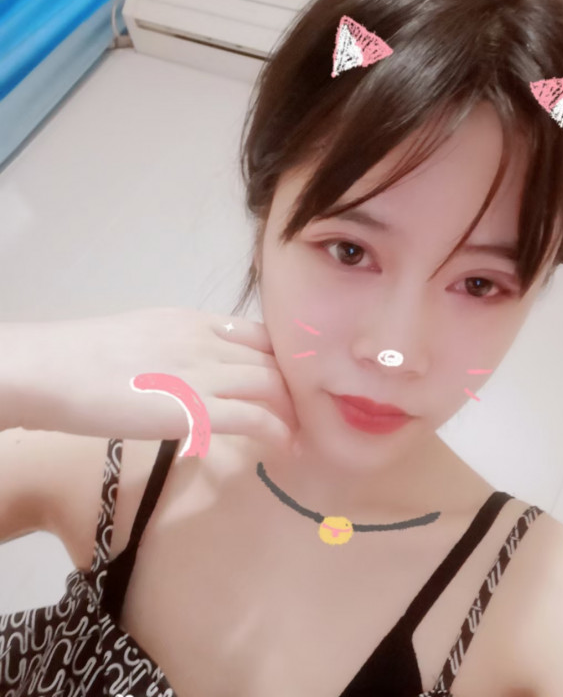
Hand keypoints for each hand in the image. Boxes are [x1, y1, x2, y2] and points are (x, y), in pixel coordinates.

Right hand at [15, 307, 298, 449]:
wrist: (58, 369)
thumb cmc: (87, 357)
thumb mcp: (144, 336)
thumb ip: (176, 348)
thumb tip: (189, 371)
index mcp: (194, 320)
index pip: (258, 333)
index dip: (281, 358)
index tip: (290, 381)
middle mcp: (208, 340)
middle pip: (272, 359)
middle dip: (295, 386)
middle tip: (304, 412)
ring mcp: (204, 372)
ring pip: (271, 385)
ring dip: (292, 410)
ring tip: (301, 431)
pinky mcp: (196, 407)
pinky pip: (254, 417)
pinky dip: (276, 430)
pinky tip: (284, 444)